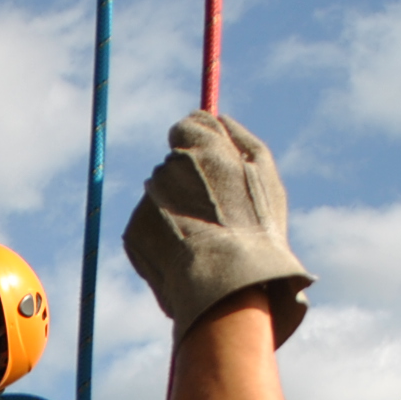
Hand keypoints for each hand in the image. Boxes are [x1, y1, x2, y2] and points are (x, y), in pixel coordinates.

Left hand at [122, 111, 312, 346]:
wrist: (227, 282)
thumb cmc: (256, 229)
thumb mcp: (266, 176)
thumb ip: (240, 139)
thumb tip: (217, 116)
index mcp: (202, 146)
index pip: (188, 126)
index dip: (199, 145)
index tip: (208, 164)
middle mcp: (169, 166)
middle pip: (174, 163)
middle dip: (189, 180)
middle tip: (212, 210)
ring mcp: (149, 199)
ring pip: (160, 194)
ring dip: (176, 208)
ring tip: (203, 236)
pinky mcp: (134, 229)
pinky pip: (148, 224)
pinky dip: (163, 235)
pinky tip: (186, 251)